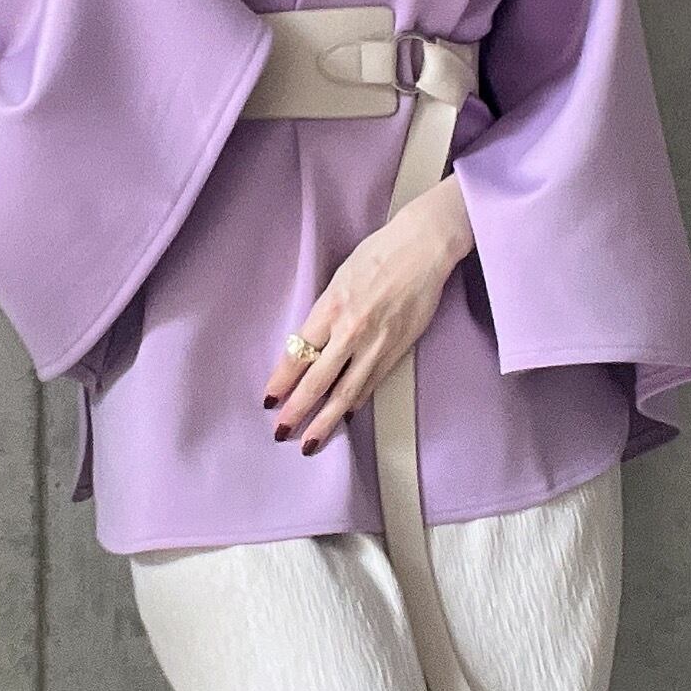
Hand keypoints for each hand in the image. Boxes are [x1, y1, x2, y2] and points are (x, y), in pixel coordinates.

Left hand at [263, 177, 475, 454]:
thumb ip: (325, 313)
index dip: (281, 380)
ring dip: (326, 420)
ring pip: (345, 392)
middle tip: (280, 432)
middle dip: (297, 410)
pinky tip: (344, 416)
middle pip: (317, 380)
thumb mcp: (339, 278)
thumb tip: (309, 345)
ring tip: (310, 441)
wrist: (422, 248)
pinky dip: (355, 402)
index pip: (297, 353)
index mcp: (330, 307)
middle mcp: (350, 330)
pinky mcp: (398, 349)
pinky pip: (371, 383)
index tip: (269, 400)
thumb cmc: (377, 255)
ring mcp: (376, 343)